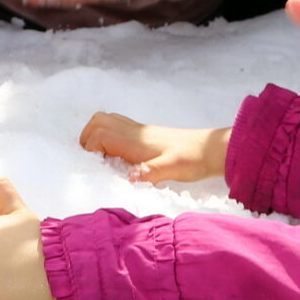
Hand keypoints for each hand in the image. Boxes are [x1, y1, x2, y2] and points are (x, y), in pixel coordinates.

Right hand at [79, 112, 228, 183]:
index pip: (99, 135)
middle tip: (95, 162)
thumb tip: (130, 178)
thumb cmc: (193, 159)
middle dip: (88, 140)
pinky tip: (120, 158)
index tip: (97, 168)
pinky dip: (110, 137)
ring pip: (107, 121)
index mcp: (135, 140)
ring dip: (97, 137)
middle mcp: (134, 131)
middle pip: (98, 121)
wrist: (212, 150)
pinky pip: (118, 127)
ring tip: (103, 160)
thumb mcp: (173, 169)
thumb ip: (151, 172)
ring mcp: (139, 131)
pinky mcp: (145, 135)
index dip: (91, 150)